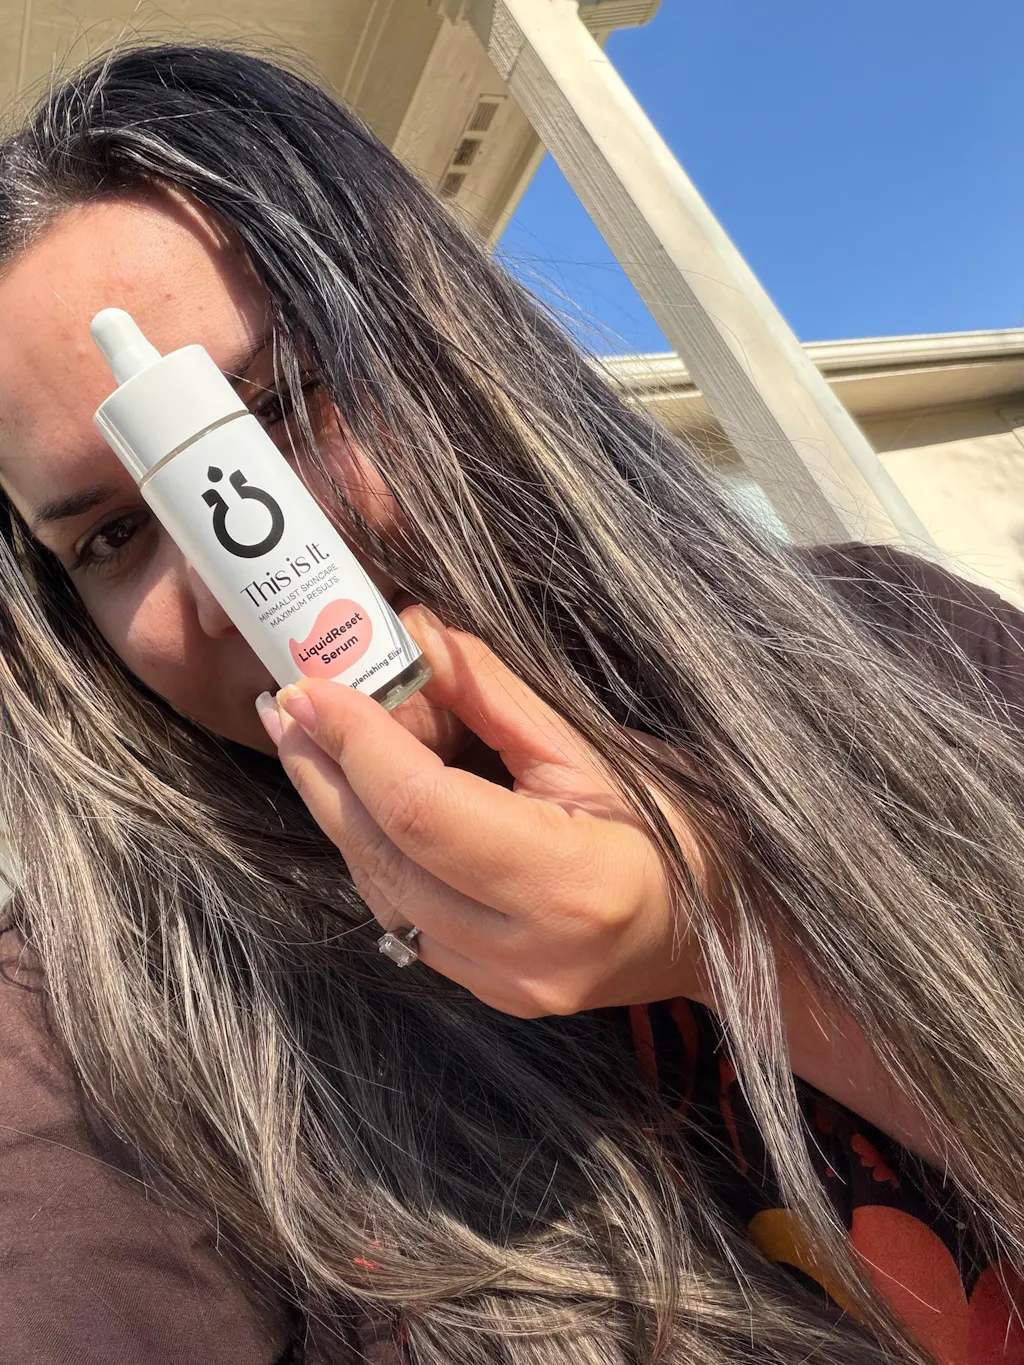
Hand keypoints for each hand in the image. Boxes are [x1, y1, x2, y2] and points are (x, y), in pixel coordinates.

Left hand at [257, 607, 712, 1017]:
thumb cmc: (684, 834)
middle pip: (384, 853)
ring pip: (380, 889)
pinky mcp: (485, 991)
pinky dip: (373, 848)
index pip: (424, 811)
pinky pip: (401, 914)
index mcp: (566, 885)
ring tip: (310, 737)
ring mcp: (498, 984)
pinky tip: (361, 796)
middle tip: (287, 702)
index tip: (313, 686)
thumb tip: (419, 639)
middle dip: (326, 770)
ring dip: (338, 808)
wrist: (720, 934)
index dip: (359, 743)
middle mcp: (521, 953)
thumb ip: (500, 701)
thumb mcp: (602, 753)